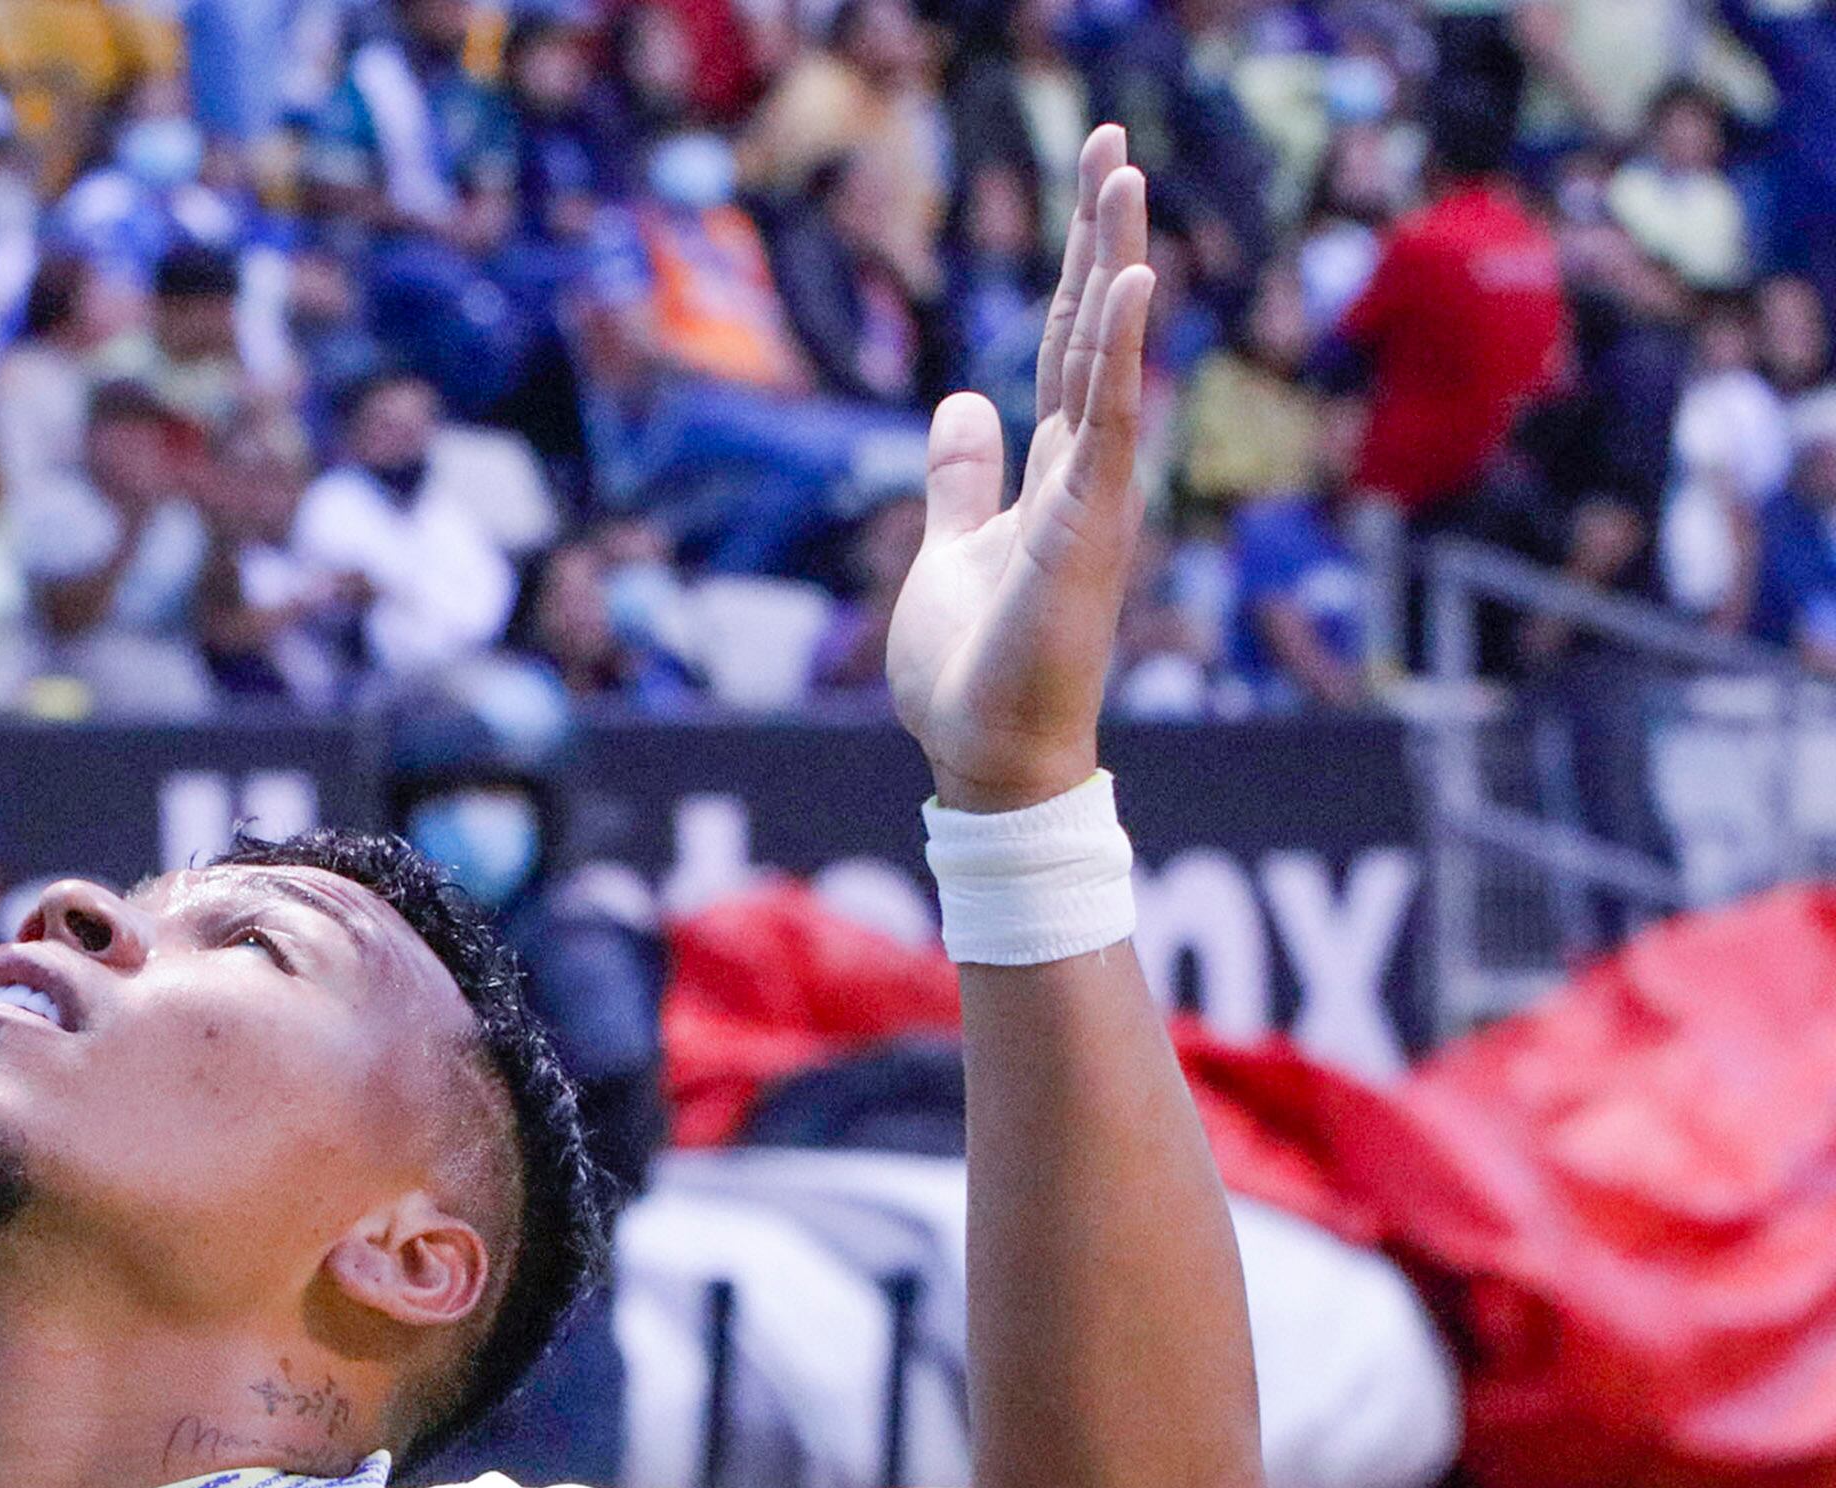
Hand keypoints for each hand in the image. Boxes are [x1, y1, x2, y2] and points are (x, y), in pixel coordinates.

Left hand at [888, 125, 1154, 813]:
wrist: (984, 756)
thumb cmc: (971, 670)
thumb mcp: (950, 547)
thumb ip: (964, 475)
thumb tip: (964, 399)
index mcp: (1056, 471)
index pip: (1072, 343)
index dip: (1081, 262)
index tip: (1094, 178)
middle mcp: (1087, 470)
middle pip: (1095, 327)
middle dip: (1101, 233)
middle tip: (1111, 139)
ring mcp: (1093, 495)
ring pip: (1107, 357)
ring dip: (1115, 263)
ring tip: (1122, 174)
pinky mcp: (1087, 527)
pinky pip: (1108, 423)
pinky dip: (1120, 352)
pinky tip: (1129, 282)